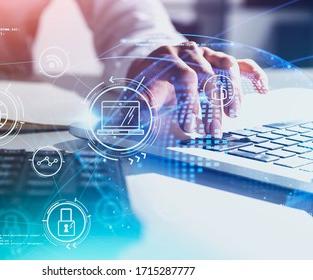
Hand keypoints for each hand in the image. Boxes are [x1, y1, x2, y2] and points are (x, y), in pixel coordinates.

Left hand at [127, 41, 268, 137]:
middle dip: (212, 106)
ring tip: (233, 115)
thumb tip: (139, 122)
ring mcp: (206, 54)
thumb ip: (136, 109)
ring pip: (228, 66)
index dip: (189, 102)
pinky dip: (254, 76)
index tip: (190, 128)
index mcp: (167, 57)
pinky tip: (262, 91)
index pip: (185, 76)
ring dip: (233, 92)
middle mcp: (189, 52)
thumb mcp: (135, 95)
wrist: (152, 67)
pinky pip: (242, 63)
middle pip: (208, 75)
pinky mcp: (218, 60)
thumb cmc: (145, 85)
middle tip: (213, 131)